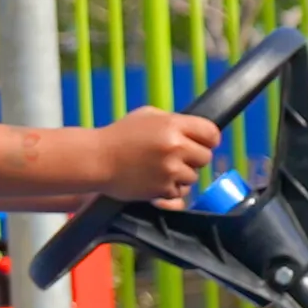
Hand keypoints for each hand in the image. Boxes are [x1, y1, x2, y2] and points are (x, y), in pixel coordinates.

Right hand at [93, 107, 218, 205]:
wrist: (95, 160)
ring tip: (161, 169)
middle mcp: (175, 147)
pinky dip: (170, 188)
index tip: (201, 143)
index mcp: (173, 125)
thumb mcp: (146, 116)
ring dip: (181, 175)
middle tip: (176, 157)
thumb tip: (196, 131)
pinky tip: (154, 180)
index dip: (208, 139)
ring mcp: (169, 170)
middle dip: (193, 157)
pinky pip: (179, 191)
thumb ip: (174, 121)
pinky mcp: (162, 189)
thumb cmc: (118, 136)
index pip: (212, 133)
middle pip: (205, 156)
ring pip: (193, 176)